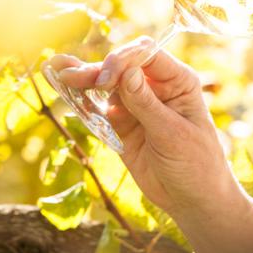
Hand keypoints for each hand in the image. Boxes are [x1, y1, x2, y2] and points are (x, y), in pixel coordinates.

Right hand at [49, 39, 241, 219]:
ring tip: (57, 72)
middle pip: (122, 67)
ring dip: (82, 80)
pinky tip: (64, 92)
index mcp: (177, 81)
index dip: (123, 60)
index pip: (146, 55)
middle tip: (71, 77)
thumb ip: (147, 104)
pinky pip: (98, 110)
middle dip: (97, 70)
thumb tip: (127, 71)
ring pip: (105, 86)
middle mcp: (155, 87)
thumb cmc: (196, 163)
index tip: (106, 80)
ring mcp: (136, 105)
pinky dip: (81, 102)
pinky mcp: (121, 124)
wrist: (192, 198)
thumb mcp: (173, 134)